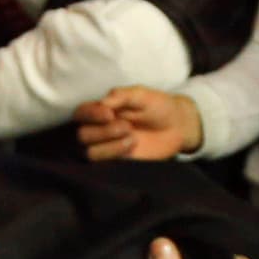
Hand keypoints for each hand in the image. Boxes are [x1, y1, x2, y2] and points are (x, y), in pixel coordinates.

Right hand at [77, 86, 203, 160]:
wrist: (177, 127)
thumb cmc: (158, 107)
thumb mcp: (142, 95)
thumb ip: (122, 95)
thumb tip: (102, 102)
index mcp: (102, 110)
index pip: (81, 113)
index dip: (90, 114)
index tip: (110, 113)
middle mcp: (101, 129)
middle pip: (82, 135)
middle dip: (103, 131)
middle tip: (127, 126)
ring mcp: (108, 146)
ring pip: (90, 152)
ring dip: (109, 145)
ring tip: (132, 137)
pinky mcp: (117, 161)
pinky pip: (104, 163)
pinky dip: (115, 154)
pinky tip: (131, 145)